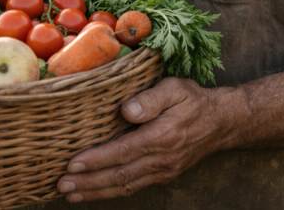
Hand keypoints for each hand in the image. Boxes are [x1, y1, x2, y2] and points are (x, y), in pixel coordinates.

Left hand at [56, 77, 224, 202]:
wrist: (222, 123)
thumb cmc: (194, 100)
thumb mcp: (175, 89)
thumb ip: (151, 99)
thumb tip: (126, 111)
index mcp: (162, 136)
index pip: (123, 152)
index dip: (97, 160)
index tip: (73, 163)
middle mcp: (161, 159)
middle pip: (119, 176)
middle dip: (88, 182)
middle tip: (61, 185)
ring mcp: (162, 171)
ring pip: (125, 186)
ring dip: (96, 192)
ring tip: (70, 194)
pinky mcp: (162, 175)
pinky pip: (133, 187)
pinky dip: (111, 192)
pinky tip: (94, 192)